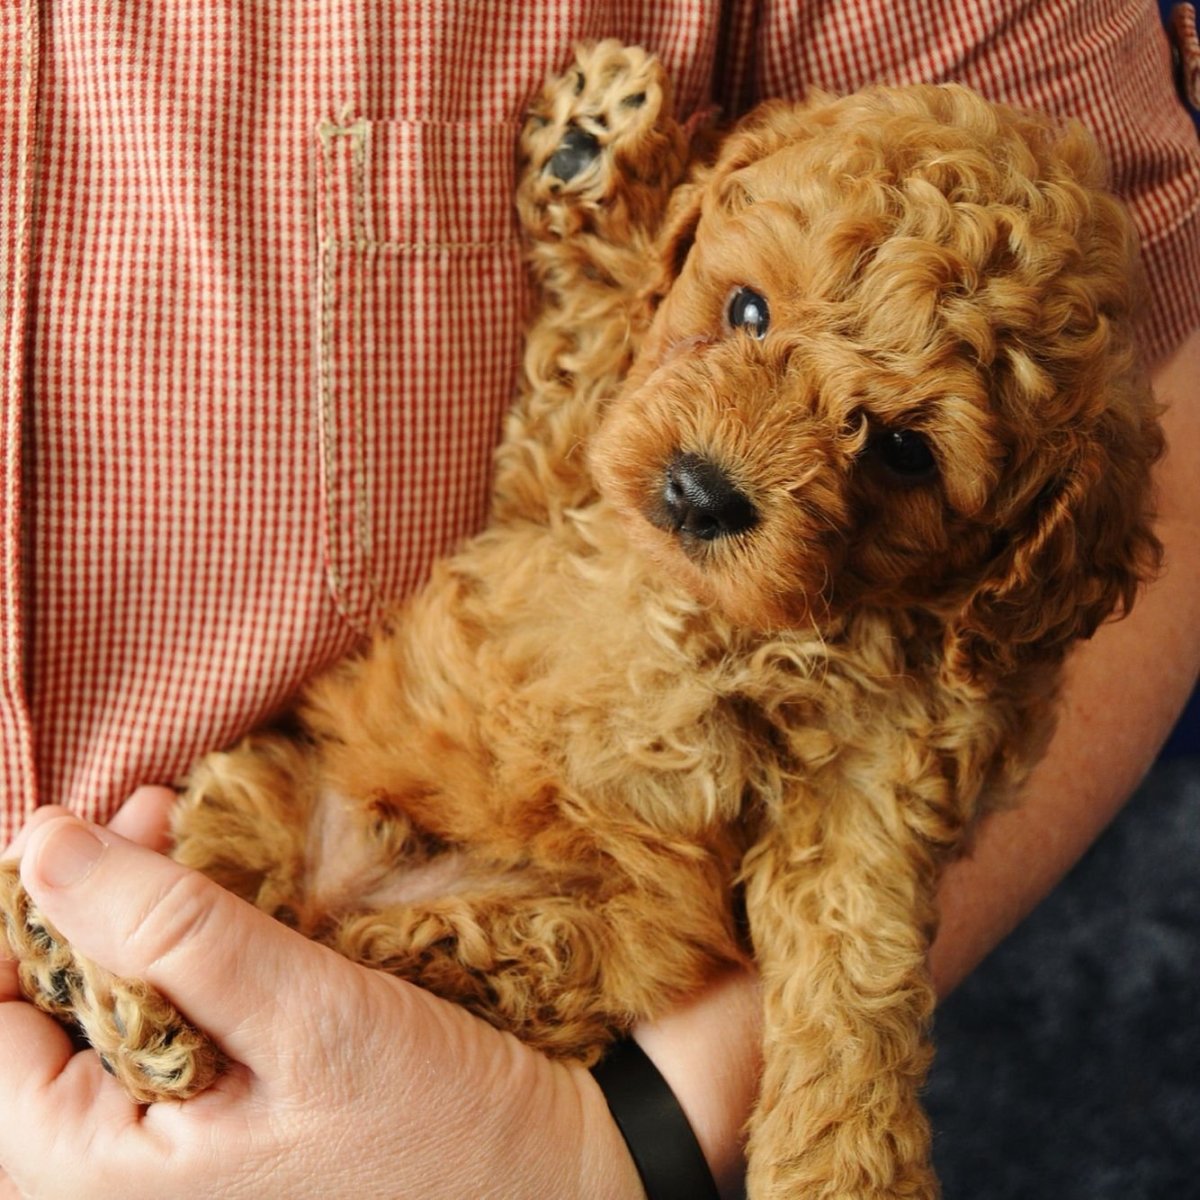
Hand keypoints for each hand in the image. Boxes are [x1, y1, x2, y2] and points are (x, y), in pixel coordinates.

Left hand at [0, 796, 647, 1199]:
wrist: (544, 1187)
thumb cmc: (439, 1122)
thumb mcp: (307, 1014)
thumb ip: (166, 934)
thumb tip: (40, 843)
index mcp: (99, 1175)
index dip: (16, 914)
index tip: (77, 825)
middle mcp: (111, 1182)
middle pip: (34, 1022)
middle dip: (79, 901)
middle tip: (147, 810)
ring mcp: (167, 1165)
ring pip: (95, 1020)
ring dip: (126, 917)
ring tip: (174, 828)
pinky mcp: (219, 1136)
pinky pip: (156, 1036)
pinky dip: (174, 954)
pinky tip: (211, 899)